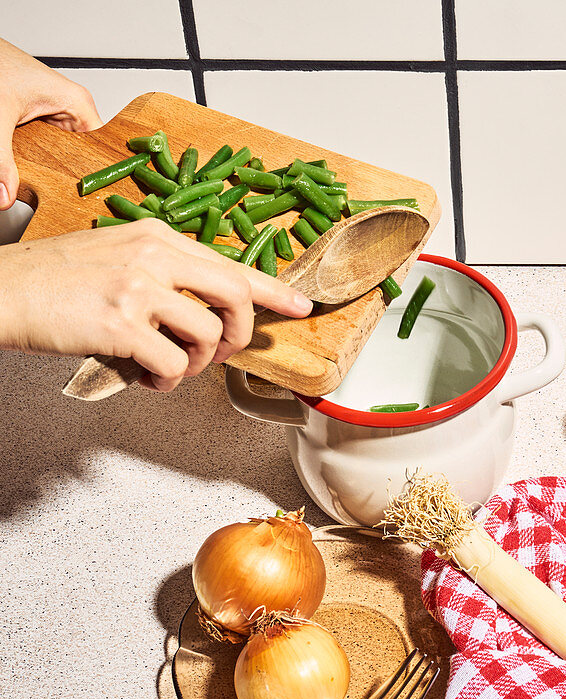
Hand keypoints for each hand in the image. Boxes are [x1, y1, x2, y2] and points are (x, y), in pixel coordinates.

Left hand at [0, 37, 101, 209]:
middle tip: (68, 197)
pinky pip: (49, 145)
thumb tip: (5, 194)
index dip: (98, 174)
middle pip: (83, 154)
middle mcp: (71, 108)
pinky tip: (36, 168)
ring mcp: (56, 114)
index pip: (103, 148)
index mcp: (77, 103)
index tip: (92, 198)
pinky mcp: (40, 117)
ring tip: (56, 187)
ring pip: (64, 152)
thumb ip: (3, 158)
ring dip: (55, 168)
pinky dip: (41, 159)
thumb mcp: (0, 115)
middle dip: (72, 176)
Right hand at [0, 219, 313, 390]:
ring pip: (207, 334)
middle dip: (238, 334)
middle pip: (234, 295)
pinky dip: (167, 379)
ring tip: (170, 366)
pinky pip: (172, 362)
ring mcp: (137, 287)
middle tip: (221, 353)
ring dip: (197, 362)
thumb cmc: (52, 279)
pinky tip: (147, 376)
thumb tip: (206, 307)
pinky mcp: (120, 323)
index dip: (272, 289)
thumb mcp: (117, 255)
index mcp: (157, 237)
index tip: (299, 306)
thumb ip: (163, 272)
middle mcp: (153, 255)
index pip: (231, 263)